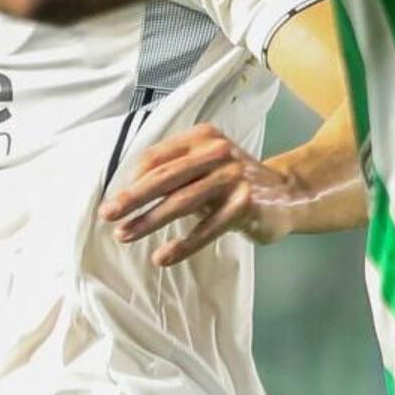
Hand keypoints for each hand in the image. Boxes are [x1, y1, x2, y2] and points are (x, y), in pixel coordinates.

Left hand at [107, 126, 299, 266]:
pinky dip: (182, 245)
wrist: (288, 194)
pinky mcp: (245, 205)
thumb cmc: (234, 182)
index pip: (157, 157)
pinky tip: (162, 257)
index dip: (131, 179)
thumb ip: (174, 172)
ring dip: (149, 221)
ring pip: (182, 201)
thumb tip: (127, 193)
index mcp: (202, 137)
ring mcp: (233, 178)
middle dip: (132, 197)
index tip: (112, 199)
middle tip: (107, 214)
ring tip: (124, 236)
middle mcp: (217, 152)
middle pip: (165, 177)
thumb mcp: (205, 166)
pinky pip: (207, 228)